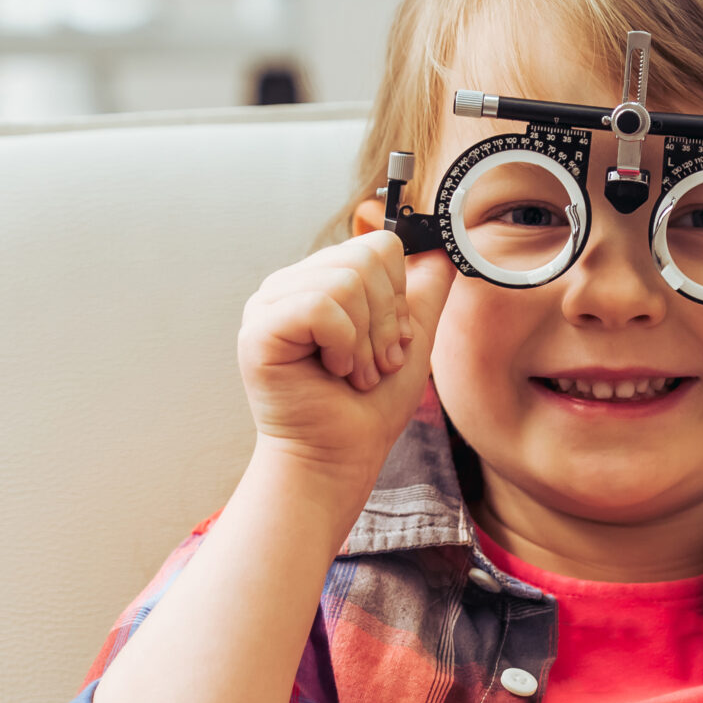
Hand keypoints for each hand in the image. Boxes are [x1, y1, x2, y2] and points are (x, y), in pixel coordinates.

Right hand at [238, 231, 455, 490]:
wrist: (341, 456)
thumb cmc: (367, 407)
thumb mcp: (409, 339)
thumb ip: (425, 292)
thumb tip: (443, 247)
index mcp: (322, 280)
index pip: (378, 246)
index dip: (397, 297)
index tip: (391, 342)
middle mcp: (291, 284)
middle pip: (365, 259)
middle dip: (385, 323)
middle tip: (373, 365)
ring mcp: (269, 303)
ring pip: (345, 282)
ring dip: (364, 342)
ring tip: (354, 374)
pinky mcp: (259, 329)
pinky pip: (321, 306)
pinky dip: (342, 345)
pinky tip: (333, 371)